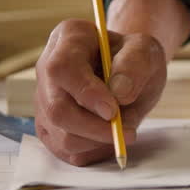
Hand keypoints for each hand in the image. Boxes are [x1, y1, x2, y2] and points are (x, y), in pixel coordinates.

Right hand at [34, 19, 167, 165]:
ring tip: (123, 127)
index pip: (62, 69)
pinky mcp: (50, 127)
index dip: (86, 93)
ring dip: (98, 141)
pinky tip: (110, 136)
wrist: (128, 72)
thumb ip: (135, 63)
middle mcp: (47, 69)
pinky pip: (66, 151)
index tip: (113, 110)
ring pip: (61, 135)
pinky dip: (94, 151)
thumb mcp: (145, 49)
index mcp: (68, 39)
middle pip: (57, 109)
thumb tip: (120, 93)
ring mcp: (44, 100)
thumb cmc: (134, 57)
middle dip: (94, 127)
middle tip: (127, 131)